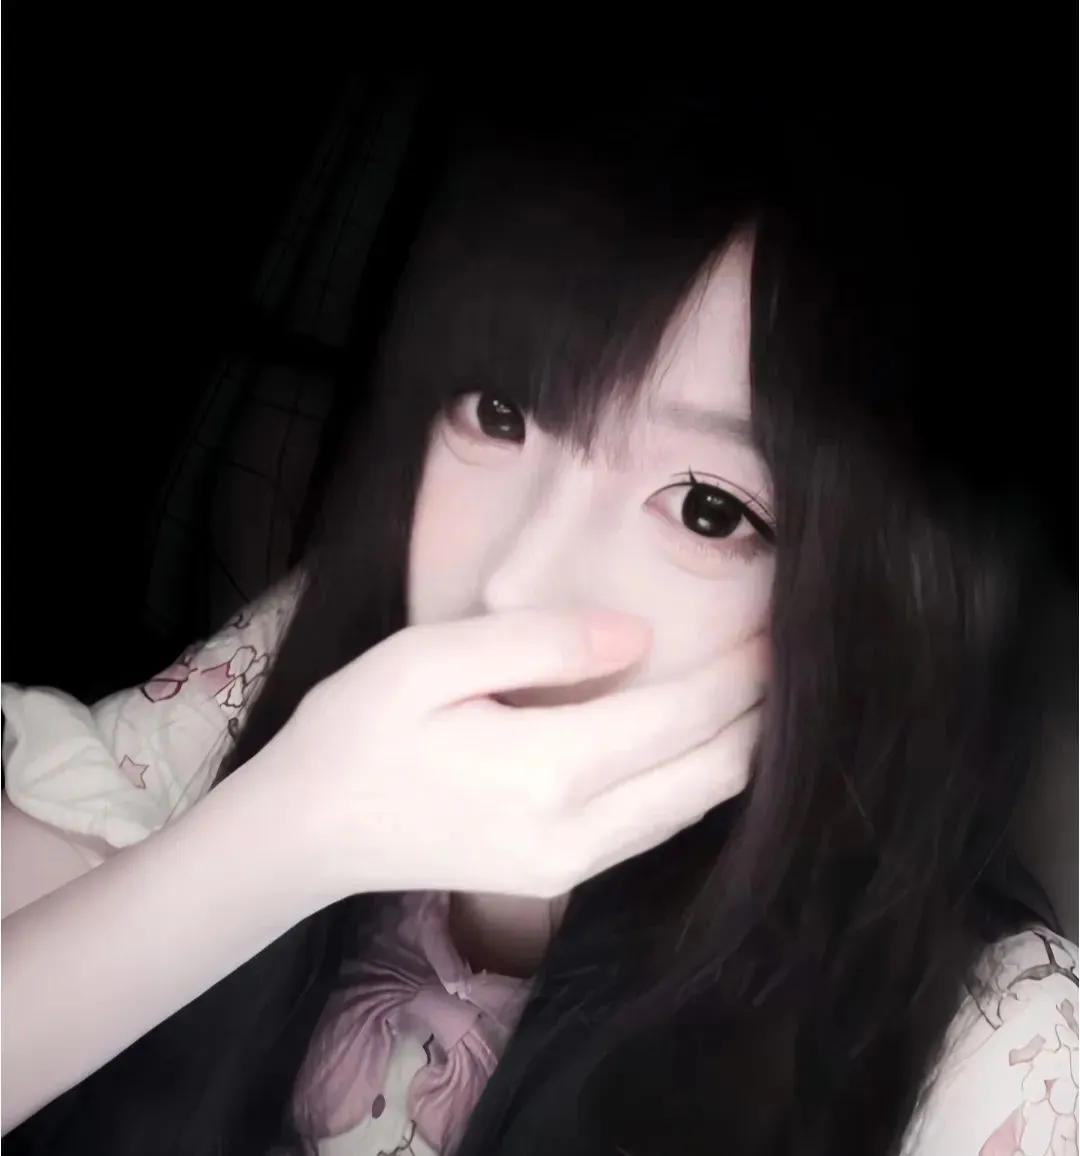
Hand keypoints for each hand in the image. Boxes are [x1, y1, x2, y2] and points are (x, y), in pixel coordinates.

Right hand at [269, 609, 765, 901]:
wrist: (305, 833)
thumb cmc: (355, 732)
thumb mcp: (428, 660)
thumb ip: (539, 642)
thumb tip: (639, 637)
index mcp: (548, 771)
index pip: (680, 718)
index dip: (738, 673)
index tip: (774, 626)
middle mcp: (576, 833)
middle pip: (706, 774)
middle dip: (755, 715)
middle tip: (782, 655)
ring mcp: (570, 867)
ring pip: (689, 810)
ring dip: (732, 750)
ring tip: (754, 693)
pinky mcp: (556, 877)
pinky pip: (654, 828)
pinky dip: (693, 781)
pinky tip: (699, 744)